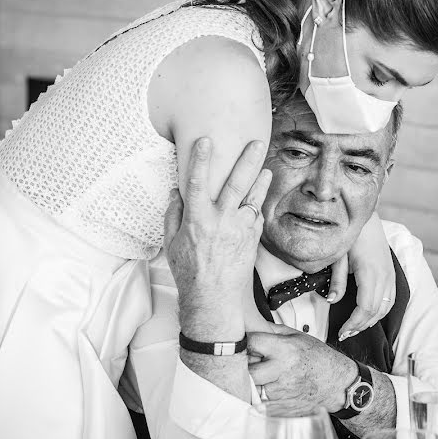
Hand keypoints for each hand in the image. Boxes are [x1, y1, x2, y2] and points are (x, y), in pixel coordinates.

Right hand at [164, 138, 271, 334]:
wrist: (214, 297)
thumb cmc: (189, 271)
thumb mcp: (172, 242)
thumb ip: (174, 214)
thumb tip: (176, 192)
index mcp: (199, 219)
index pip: (198, 182)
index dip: (201, 159)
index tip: (205, 140)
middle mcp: (222, 221)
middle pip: (237, 183)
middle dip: (248, 161)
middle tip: (257, 143)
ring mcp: (240, 229)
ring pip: (254, 198)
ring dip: (261, 181)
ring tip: (266, 168)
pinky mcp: (252, 239)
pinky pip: (257, 216)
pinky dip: (257, 205)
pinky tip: (259, 198)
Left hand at [247, 324, 356, 415]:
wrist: (336, 383)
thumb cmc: (320, 359)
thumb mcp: (299, 336)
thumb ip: (273, 330)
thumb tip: (253, 325)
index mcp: (285, 350)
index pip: (251, 342)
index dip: (246, 342)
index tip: (247, 344)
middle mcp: (281, 371)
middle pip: (246, 369)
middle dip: (244, 364)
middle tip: (249, 361)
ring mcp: (280, 392)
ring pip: (250, 387)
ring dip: (250, 381)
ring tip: (259, 375)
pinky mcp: (279, 407)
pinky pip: (257, 403)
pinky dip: (257, 396)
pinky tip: (265, 389)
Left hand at [338, 212, 395, 339]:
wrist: (368, 217)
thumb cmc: (351, 234)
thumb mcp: (339, 256)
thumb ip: (337, 280)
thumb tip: (331, 300)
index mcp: (370, 272)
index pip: (365, 307)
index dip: (354, 323)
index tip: (341, 331)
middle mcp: (384, 276)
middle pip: (376, 311)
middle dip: (360, 326)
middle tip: (344, 334)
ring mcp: (390, 275)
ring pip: (385, 307)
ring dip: (370, 321)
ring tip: (354, 328)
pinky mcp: (391, 273)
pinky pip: (390, 299)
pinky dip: (380, 311)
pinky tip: (368, 315)